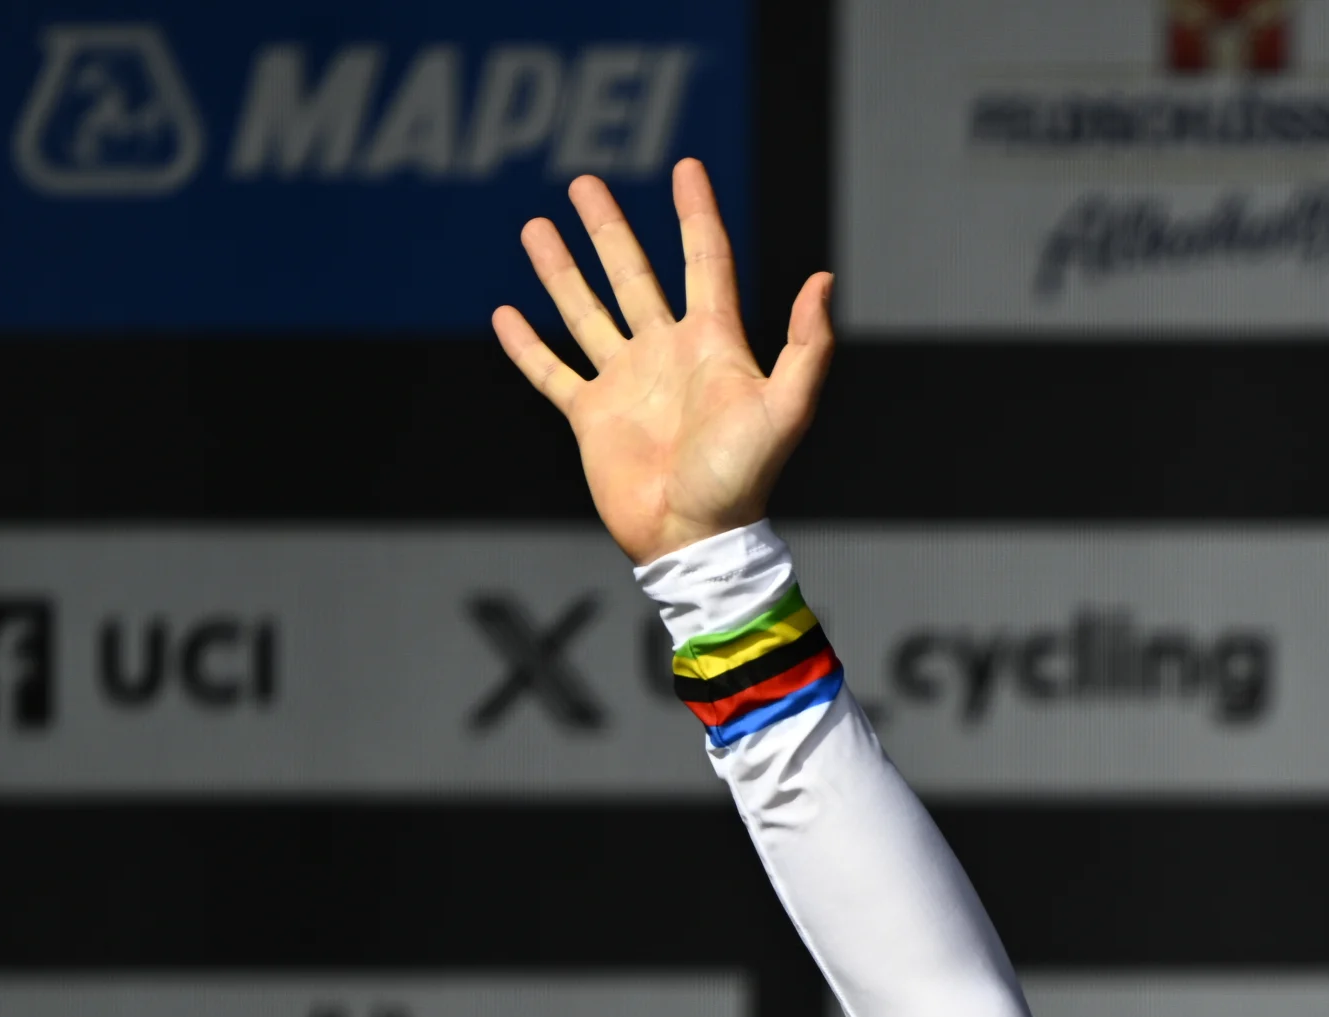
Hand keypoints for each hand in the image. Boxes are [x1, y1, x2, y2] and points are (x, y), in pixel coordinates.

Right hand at [492, 159, 832, 565]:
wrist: (695, 537)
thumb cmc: (743, 478)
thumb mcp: (786, 408)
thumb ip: (807, 346)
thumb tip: (823, 278)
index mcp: (713, 344)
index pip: (704, 261)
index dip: (696, 213)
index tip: (686, 167)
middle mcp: (666, 355)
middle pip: (634, 275)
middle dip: (608, 229)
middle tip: (583, 183)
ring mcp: (626, 383)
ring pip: (586, 311)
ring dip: (561, 271)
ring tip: (536, 226)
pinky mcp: (591, 417)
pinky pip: (552, 372)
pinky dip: (527, 345)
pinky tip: (505, 313)